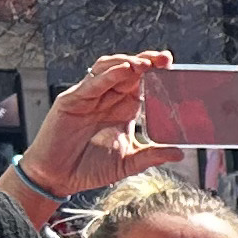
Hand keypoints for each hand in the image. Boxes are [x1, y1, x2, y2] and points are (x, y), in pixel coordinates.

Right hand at [15, 51, 171, 206]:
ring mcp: (89, 97)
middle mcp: (107, 99)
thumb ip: (152, 156)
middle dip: (147, 62)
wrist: (59, 178)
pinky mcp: (72, 101)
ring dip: (128, 63)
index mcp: (124, 109)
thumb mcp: (128, 162)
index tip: (174, 67)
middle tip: (165, 58)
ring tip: (146, 63)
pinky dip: (108, 75)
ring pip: (109, 69)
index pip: (142, 83)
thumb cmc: (90, 168)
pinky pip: (92, 84)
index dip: (157, 73)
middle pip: (128, 71)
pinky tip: (124, 70)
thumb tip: (179, 153)